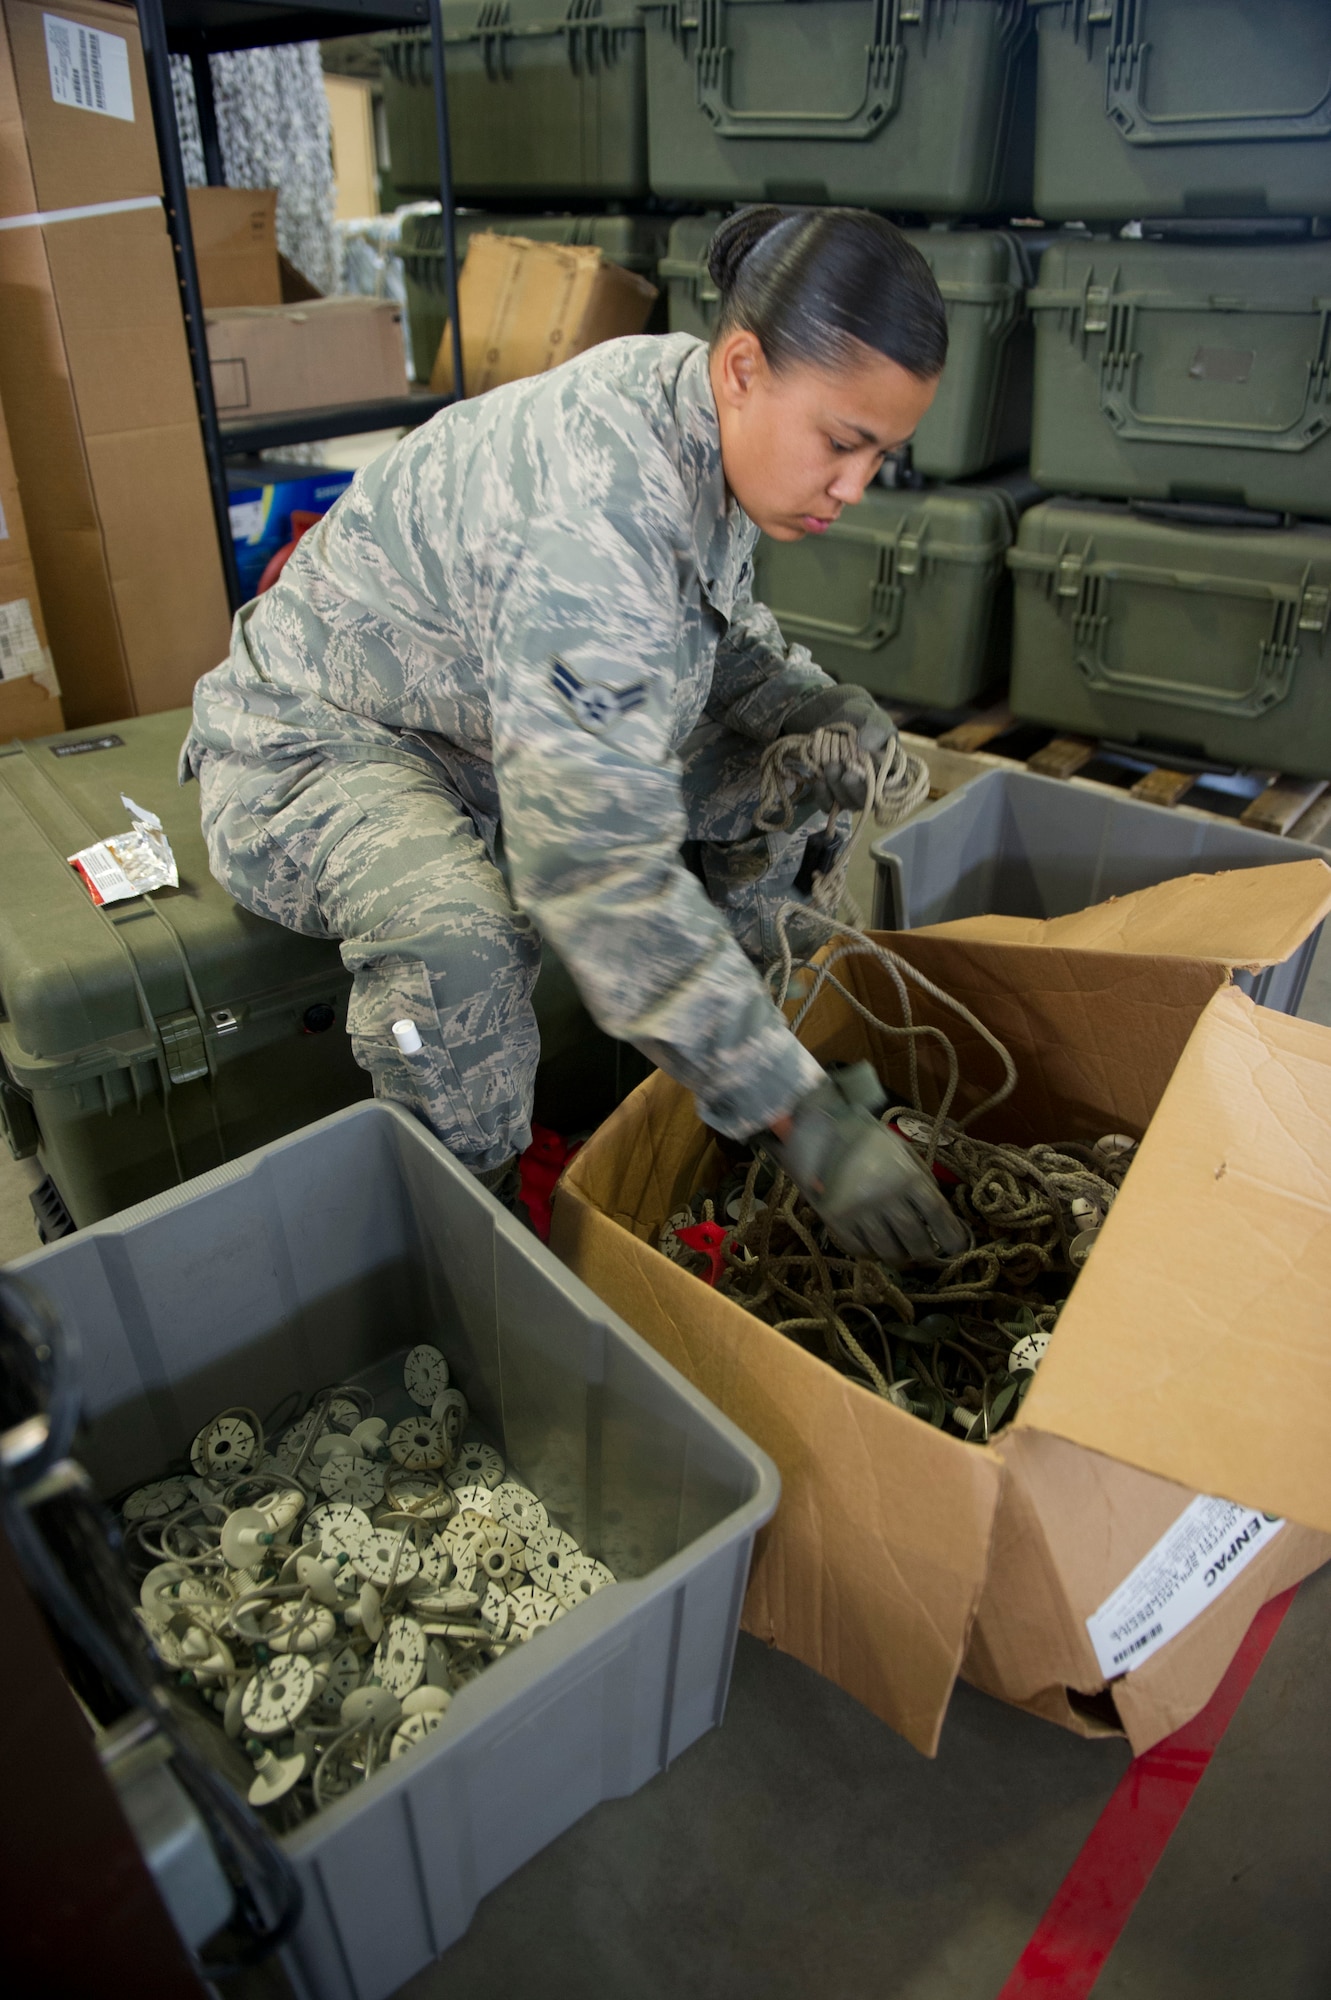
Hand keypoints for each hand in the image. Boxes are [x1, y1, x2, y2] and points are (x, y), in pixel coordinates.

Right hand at [767, 1063, 968, 1267]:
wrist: (820, 1130)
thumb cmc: (868, 1141)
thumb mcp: (903, 1152)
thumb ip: (922, 1181)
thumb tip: (940, 1216)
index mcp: (907, 1175)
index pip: (937, 1213)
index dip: (951, 1236)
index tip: (957, 1247)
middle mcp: (885, 1195)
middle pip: (915, 1238)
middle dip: (925, 1252)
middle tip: (927, 1254)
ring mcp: (858, 1210)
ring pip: (888, 1250)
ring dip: (901, 1258)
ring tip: (904, 1256)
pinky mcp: (835, 1220)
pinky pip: (859, 1249)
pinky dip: (872, 1254)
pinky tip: (877, 1248)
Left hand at [780, 685, 894, 809]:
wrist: (837, 718)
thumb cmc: (862, 719)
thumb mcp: (872, 718)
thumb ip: (875, 729)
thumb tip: (866, 745)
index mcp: (891, 772)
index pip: (891, 791)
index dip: (878, 788)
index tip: (864, 774)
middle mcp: (873, 787)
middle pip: (866, 801)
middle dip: (854, 789)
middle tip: (846, 772)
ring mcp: (852, 793)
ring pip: (846, 803)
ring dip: (836, 788)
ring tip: (831, 767)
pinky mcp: (834, 794)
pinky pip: (828, 805)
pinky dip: (823, 796)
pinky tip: (819, 781)